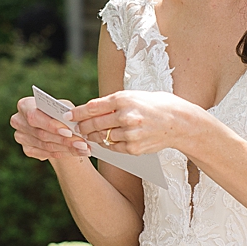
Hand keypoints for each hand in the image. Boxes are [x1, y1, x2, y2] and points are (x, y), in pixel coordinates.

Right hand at [11, 97, 91, 163]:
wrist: (56, 125)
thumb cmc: (60, 112)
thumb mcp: (64, 108)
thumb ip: (66, 112)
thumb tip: (73, 121)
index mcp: (24, 105)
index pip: (34, 117)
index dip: (51, 126)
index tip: (69, 131)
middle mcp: (18, 121)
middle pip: (41, 134)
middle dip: (64, 140)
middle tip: (83, 143)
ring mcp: (21, 137)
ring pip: (45, 146)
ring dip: (67, 148)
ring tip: (84, 149)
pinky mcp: (27, 149)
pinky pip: (46, 153)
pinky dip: (63, 153)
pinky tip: (77, 152)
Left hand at [69, 91, 203, 155]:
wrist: (179, 122)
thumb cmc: (155, 106)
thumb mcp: (134, 96)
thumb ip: (113, 103)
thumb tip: (90, 109)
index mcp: (124, 99)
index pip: (93, 107)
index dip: (77, 113)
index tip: (67, 116)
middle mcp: (126, 116)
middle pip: (94, 124)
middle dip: (82, 127)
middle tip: (76, 128)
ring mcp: (130, 134)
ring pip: (102, 137)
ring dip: (94, 137)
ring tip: (91, 134)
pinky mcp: (134, 148)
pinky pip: (113, 147)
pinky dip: (108, 144)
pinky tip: (107, 140)